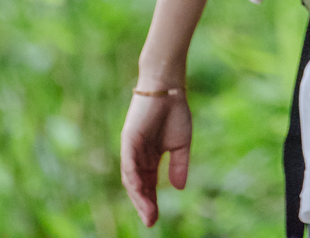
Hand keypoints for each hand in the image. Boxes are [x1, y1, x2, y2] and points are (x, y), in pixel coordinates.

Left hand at [120, 91, 192, 226]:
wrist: (169, 88)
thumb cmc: (175, 112)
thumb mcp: (181, 144)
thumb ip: (179, 166)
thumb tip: (179, 188)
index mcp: (149, 157)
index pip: (147, 184)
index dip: (151, 201)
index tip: (154, 219)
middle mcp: (137, 155)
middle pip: (138, 185)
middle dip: (144, 204)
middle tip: (151, 221)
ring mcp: (131, 148)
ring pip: (131, 178)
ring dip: (138, 196)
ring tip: (148, 212)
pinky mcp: (128, 139)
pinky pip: (128, 162)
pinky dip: (132, 177)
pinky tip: (139, 189)